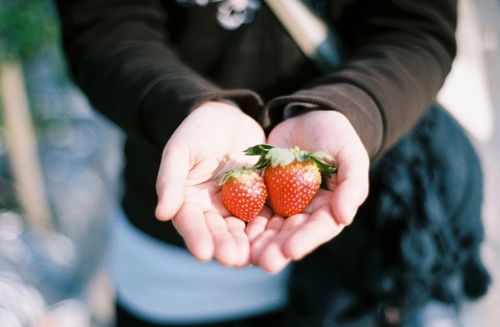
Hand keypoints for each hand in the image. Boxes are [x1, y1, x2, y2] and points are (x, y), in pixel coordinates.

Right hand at [155, 101, 266, 266]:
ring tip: (256, 256)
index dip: (197, 238)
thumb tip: (161, 214)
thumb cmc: (198, 130)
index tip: (203, 253)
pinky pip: (264, 215)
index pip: (191, 223)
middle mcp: (212, 209)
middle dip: (225, 246)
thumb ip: (170, 180)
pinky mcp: (259, 199)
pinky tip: (277, 237)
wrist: (229, 116)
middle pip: (218, 232)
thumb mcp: (180, 150)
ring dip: (248, 244)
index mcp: (188, 201)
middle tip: (234, 259)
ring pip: (242, 230)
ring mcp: (237, 206)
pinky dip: (269, 227)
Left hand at [247, 110, 369, 272]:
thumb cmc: (336, 135)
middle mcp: (304, 212)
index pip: (318, 228)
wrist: (306, 117)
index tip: (291, 251)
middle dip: (278, 249)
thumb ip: (353, 184)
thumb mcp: (351, 154)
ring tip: (246, 255)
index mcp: (328, 208)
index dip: (305, 239)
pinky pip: (250, 208)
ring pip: (269, 228)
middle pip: (291, 234)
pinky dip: (243, 221)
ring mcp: (281, 204)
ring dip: (258, 242)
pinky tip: (232, 231)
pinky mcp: (262, 193)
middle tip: (264, 262)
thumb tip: (344, 217)